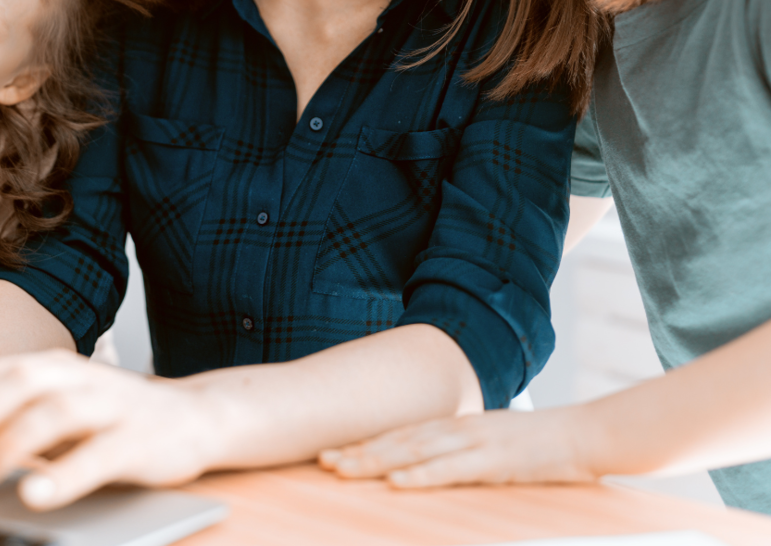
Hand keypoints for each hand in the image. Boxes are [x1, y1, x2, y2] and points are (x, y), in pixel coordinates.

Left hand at [0, 349, 217, 510]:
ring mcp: (112, 406)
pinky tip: (35, 494)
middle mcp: (83, 377)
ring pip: (53, 412)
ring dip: (6, 445)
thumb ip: (16, 415)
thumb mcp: (63, 406)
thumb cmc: (114, 419)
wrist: (195, 417)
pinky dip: (62, 476)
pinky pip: (97, 456)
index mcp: (58, 365)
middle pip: (18, 383)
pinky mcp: (138, 441)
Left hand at [319, 406, 596, 487]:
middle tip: (322, 460)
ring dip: (376, 460)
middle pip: (397, 439)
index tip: (331, 450)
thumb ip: (459, 452)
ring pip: (414, 450)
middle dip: (357, 451)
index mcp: (453, 424)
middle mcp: (456, 427)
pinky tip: (397, 481)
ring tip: (344, 469)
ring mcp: (473, 440)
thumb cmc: (536, 446)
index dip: (364, 442)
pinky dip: (421, 474)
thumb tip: (427, 465)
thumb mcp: (490, 445)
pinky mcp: (493, 458)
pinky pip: (450, 468)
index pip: (399, 433)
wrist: (582, 434)